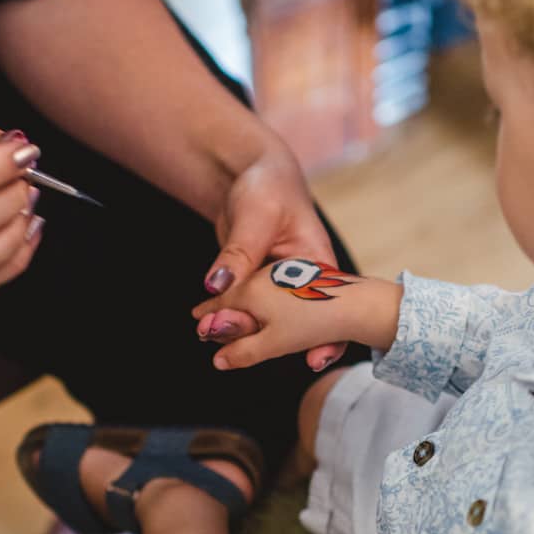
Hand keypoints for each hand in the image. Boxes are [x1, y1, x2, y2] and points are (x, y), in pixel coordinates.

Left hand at [206, 150, 344, 370]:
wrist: (248, 172)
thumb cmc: (267, 185)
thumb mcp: (256, 216)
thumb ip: (238, 253)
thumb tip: (216, 286)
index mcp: (317, 263)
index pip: (328, 306)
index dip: (327, 337)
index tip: (314, 361)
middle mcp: (300, 280)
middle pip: (286, 319)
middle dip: (256, 331)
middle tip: (220, 331)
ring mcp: (275, 285)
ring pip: (259, 316)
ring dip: (234, 325)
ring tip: (207, 330)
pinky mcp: (251, 284)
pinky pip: (240, 305)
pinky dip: (224, 313)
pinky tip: (205, 322)